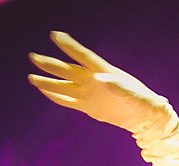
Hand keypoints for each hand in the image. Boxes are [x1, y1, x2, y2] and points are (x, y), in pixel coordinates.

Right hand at [28, 31, 172, 134]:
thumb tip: (98, 79)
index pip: (83, 56)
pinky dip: (56, 97)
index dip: (70, 46)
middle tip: (34, 57)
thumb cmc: (144, 103)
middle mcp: (92, 80)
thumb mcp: (134, 95)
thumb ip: (118, 87)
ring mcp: (89, 93)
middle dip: (51, 64)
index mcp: (104, 72)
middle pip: (68, 70)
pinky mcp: (88, 107)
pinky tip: (45, 91)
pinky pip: (68, 101)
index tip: (56, 35)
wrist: (146, 119)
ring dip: (49, 82)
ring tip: (32, 76)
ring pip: (64, 86)